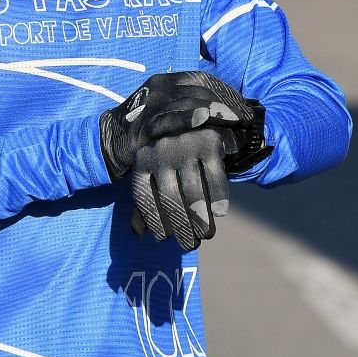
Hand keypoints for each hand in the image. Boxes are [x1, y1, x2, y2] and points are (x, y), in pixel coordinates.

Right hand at [99, 71, 256, 181]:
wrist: (110, 140)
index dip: (227, 91)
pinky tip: (203, 118)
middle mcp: (161, 87)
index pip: (205, 79)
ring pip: (190, 102)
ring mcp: (152, 104)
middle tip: (246, 119)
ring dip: (216, 111)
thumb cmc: (146, 128)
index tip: (244, 107)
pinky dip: (187, 117)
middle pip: (202, 90)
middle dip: (227, 104)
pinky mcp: (145, 124)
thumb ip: (192, 108)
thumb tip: (228, 117)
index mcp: (168, 80)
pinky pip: (169, 119)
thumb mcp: (169, 110)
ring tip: (236, 122)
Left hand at [128, 128, 235, 250]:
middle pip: (170, 197)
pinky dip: (219, 196)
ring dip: (200, 218)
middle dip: (180, 225)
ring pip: (193, 190)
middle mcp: (161, 150)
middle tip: (188, 245)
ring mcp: (185, 146)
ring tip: (205, 234)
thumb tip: (137, 232)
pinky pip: (214, 176)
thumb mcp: (154, 166)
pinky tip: (221, 213)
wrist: (196, 112)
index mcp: (143, 157)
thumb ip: (146, 196)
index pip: (144, 195)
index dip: (154, 219)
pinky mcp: (209, 142)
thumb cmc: (172, 151)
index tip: (163, 238)